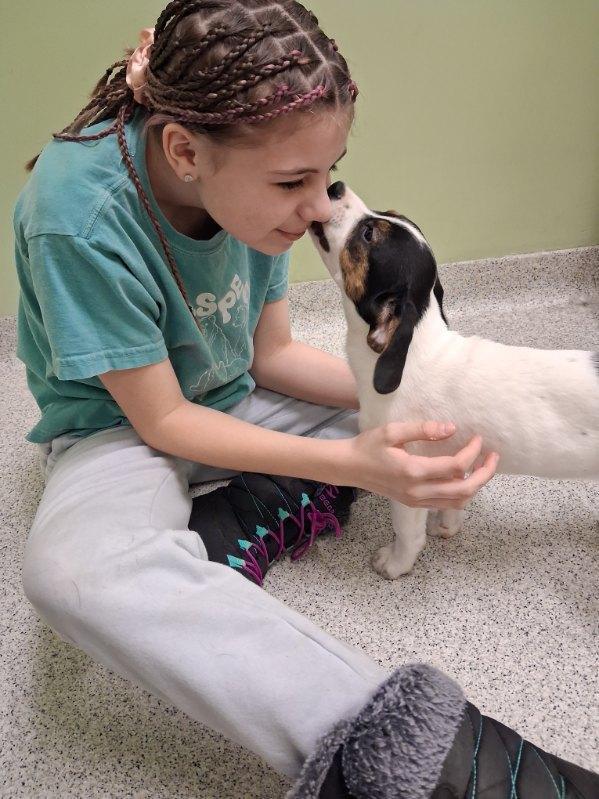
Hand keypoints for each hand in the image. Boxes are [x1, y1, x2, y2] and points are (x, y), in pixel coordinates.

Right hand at [343, 420, 499, 508]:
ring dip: (476, 486)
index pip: (455, 466)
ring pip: (458, 501)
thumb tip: (451, 428)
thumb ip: (423, 430)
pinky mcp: (415, 504)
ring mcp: (417, 501)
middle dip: (485, 473)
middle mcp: (418, 491)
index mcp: (413, 472)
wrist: (349, 467)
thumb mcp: (392, 431)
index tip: (478, 438)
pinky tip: (465, 478)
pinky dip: (462, 493)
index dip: (472, 452)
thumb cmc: (368, 446)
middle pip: (464, 489)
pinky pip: (446, 504)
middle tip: (494, 457)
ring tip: (484, 468)